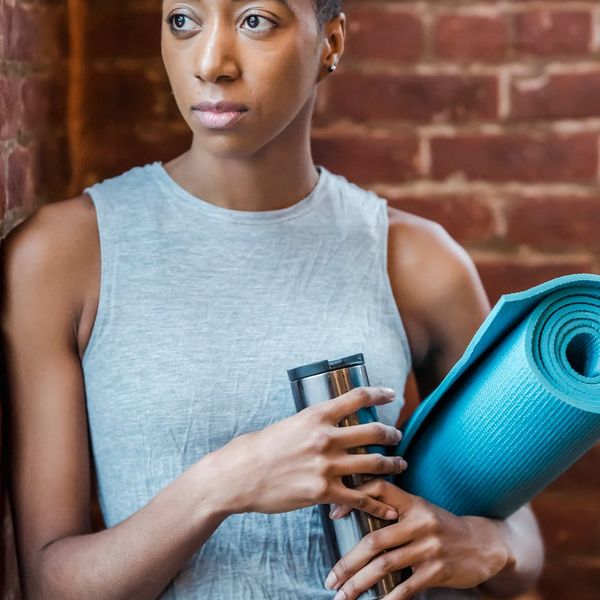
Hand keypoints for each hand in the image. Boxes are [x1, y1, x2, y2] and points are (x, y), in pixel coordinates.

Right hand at [214, 386, 407, 519]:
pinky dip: (378, 504)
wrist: (239, 475)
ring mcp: (326, 466)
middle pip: (373, 431)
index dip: (378, 393)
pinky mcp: (323, 492)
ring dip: (392, 464)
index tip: (390, 394)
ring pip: (374, 463)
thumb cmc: (259, 448)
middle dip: (391, 434)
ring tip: (400, 465)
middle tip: (397, 436)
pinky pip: (360, 497)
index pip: (357, 397)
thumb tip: (329, 423)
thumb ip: (313, 424)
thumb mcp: (289, 424)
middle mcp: (326, 437)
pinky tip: (388, 509)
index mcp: (316, 415)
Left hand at [325, 479, 511, 599]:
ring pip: (384, 565)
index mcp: (412, 502)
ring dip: (359, 584)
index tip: (332, 516)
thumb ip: (393, 509)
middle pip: (374, 541)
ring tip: (342, 596)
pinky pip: (406, 587)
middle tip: (330, 579)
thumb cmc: (442, 527)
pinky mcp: (437, 570)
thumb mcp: (420, 509)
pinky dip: (388, 599)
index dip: (354, 500)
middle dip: (348, 562)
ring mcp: (429, 547)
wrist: (484, 544)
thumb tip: (353, 512)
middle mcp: (419, 522)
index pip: (378, 490)